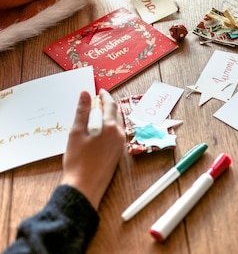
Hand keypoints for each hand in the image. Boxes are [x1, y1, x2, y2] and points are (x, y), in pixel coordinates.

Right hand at [61, 89, 124, 208]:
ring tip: (94, 116)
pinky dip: (108, 128)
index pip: (110, 105)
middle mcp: (120, 134)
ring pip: (116, 124)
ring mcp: (120, 144)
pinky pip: (116, 134)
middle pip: (115, 114)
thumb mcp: (76, 133)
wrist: (84, 186)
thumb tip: (85, 94)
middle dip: (106, 106)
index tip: (99, 91)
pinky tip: (97, 132)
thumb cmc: (78, 161)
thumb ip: (82, 111)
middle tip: (95, 102)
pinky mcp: (118, 153)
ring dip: (108, 117)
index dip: (105, 96)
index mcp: (111, 127)